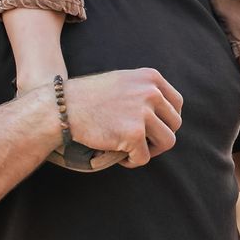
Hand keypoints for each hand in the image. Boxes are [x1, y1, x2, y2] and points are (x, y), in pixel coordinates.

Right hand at [57, 68, 184, 168]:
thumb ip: (146, 91)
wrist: (62, 108)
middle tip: (141, 143)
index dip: (167, 120)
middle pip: (175, 124)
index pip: (176, 103)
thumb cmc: (89, 97)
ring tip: (133, 150)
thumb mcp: (124, 81)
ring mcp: (143, 113)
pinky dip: (134, 161)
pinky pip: (145, 157)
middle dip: (159, 137)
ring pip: (167, 142)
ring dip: (151, 150)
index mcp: (151, 78)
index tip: (153, 128)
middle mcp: (151, 92)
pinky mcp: (133, 134)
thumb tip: (168, 113)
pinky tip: (120, 157)